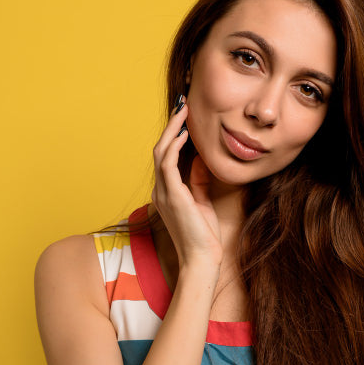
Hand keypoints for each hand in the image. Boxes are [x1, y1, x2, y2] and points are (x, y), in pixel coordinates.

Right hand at [150, 96, 222, 268]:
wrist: (202, 259)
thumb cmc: (203, 236)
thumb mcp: (202, 202)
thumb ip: (198, 180)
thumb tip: (200, 159)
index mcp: (166, 192)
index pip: (167, 156)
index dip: (174, 135)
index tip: (185, 117)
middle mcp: (160, 190)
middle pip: (161, 149)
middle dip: (171, 125)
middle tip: (183, 105)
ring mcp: (163, 193)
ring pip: (161, 153)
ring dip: (172, 130)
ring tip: (184, 111)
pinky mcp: (171, 196)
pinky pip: (167, 165)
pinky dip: (174, 147)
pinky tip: (183, 134)